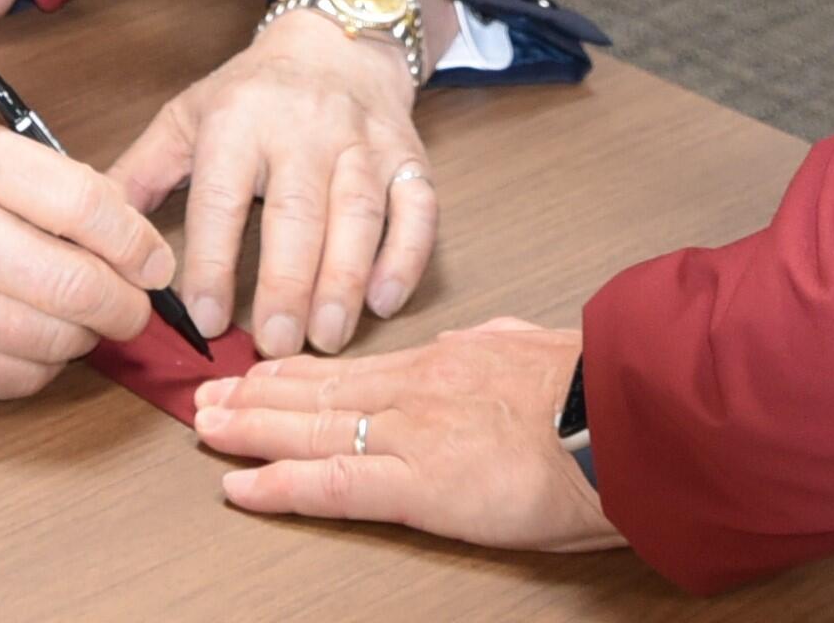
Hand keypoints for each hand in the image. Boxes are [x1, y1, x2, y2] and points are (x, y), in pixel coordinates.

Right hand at [0, 117, 174, 398]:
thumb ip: (54, 182)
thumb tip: (135, 238)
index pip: (84, 205)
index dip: (137, 241)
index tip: (155, 261)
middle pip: (76, 284)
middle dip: (126, 304)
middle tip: (135, 305)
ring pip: (55, 339)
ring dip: (87, 336)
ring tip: (81, 317)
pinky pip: (20, 379)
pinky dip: (44, 365)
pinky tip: (35, 339)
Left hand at [107, 6, 439, 356]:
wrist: (337, 41)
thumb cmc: (254, 92)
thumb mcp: (187, 118)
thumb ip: (140, 176)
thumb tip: (90, 236)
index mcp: (239, 120)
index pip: (222, 197)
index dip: (212, 260)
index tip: (204, 317)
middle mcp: (304, 127)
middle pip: (297, 212)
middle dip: (286, 284)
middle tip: (273, 345)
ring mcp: (362, 141)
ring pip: (358, 214)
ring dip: (344, 280)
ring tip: (326, 339)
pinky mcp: (408, 156)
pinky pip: (416, 208)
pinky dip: (405, 256)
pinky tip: (384, 301)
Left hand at [193, 318, 618, 553]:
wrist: (629, 418)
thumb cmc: (602, 394)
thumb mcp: (538, 349)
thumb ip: (499, 348)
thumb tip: (485, 345)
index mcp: (448, 361)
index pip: (356, 368)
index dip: (301, 371)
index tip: (262, 368)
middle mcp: (417, 390)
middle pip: (319, 391)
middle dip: (257, 393)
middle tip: (208, 392)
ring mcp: (412, 435)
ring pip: (311, 429)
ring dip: (250, 429)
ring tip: (205, 427)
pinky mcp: (420, 484)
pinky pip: (333, 485)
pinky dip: (279, 485)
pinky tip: (239, 488)